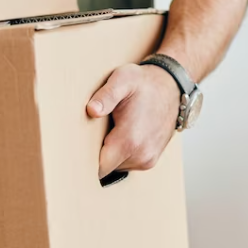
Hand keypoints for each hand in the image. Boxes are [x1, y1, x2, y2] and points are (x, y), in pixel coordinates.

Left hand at [86, 63, 179, 178]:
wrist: (171, 88)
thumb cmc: (144, 83)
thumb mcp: (124, 79)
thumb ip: (106, 95)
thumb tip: (92, 110)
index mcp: (130, 140)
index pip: (99, 168)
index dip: (84, 160)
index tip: (76, 148)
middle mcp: (141, 155)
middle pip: (105, 168)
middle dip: (96, 154)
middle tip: (92, 133)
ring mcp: (147, 160)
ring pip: (116, 167)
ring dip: (109, 154)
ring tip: (110, 131)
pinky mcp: (150, 161)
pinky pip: (126, 164)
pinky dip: (120, 154)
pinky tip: (121, 135)